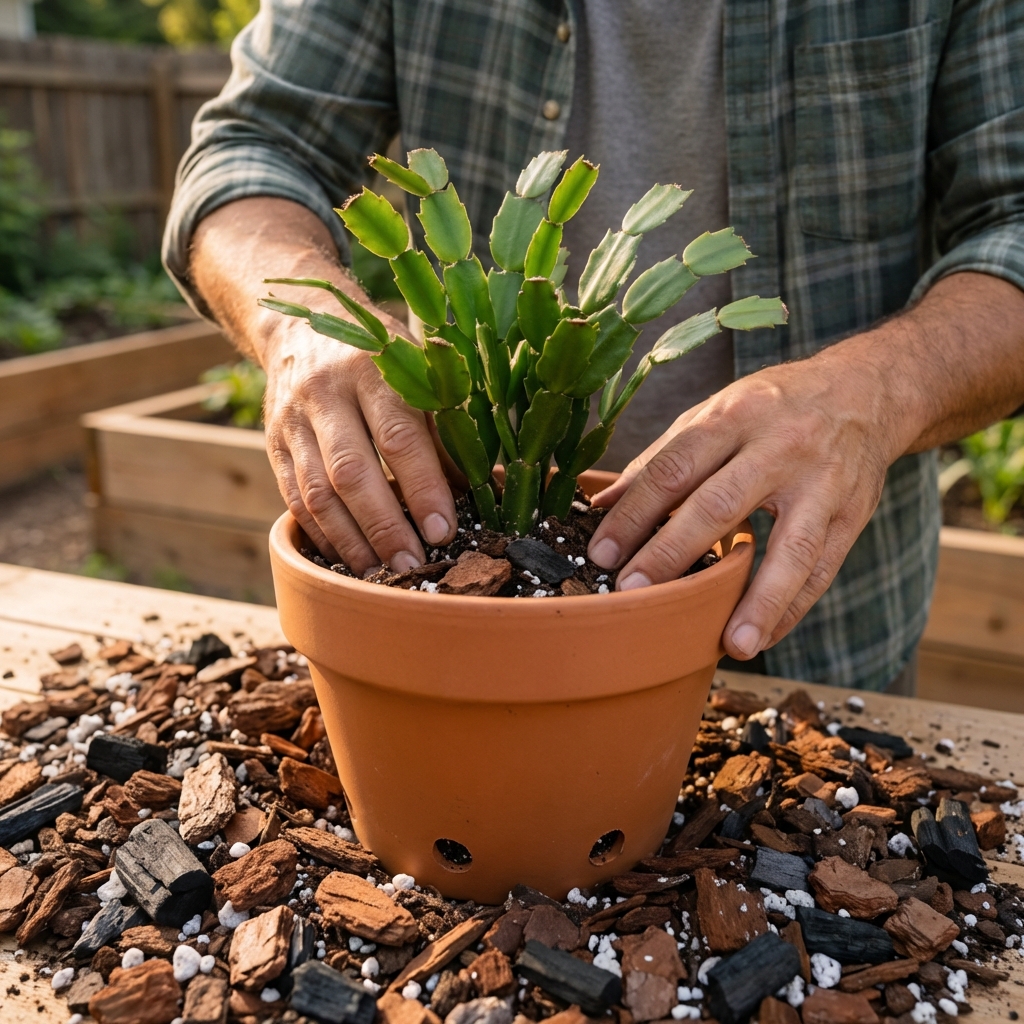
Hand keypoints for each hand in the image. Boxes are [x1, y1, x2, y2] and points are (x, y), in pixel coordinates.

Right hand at [260, 307, 457, 574]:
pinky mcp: (273, 444)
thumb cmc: (383, 357)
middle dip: (384, 527)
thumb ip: (446, 427)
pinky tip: (346, 559)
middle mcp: (326, 393)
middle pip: (352, 472)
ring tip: (380, 574)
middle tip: (413, 567)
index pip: (399, 437)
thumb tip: (483, 489)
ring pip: (317, 493)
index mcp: (374, 370)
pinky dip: (321, 534)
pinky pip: (294, 498)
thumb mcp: (418, 373)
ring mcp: (293, 421)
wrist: (304, 328)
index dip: (423, 488)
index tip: (444, 531)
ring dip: (351, 541)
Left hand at [585, 344, 905, 660]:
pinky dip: (793, 607)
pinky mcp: (853, 514)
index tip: (601, 554)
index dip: (634, 513)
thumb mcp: (713, 414)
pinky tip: (765, 637)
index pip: (674, 468)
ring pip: (792, 547)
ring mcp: (823, 483)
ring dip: (760, 600)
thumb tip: (600, 505)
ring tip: (732, 645)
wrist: (864, 391)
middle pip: (721, 504)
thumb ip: (660, 459)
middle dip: (674, 552)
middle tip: (635, 592)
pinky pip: (824, 569)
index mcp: (734, 417)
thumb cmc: (771, 408)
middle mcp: (780, 447)